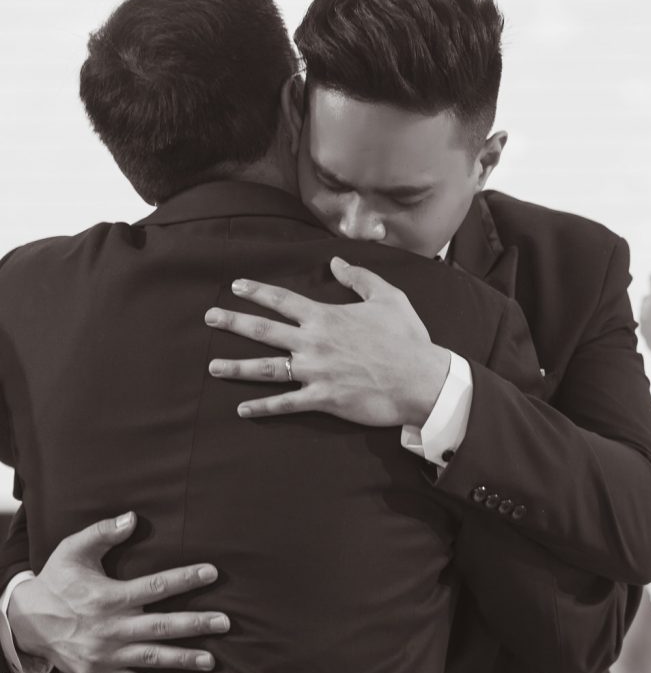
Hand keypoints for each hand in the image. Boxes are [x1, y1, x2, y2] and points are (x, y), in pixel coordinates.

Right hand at [9, 512, 228, 672]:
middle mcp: (109, 628)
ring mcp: (104, 655)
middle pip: (160, 626)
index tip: (212, 572)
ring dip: (183, 659)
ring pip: (151, 657)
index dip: (185, 578)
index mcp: (107, 597)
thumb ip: (102, 532)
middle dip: (195, 624)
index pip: (155, 586)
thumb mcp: (72, 550)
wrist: (24, 622)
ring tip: (212, 660)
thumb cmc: (56, 582)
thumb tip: (132, 518)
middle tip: (226, 622)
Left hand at [206, 257, 450, 426]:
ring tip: (212, 366)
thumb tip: (336, 263)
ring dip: (236, 367)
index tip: (236, 286)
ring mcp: (315, 372)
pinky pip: (285, 403)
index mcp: (326, 316)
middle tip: (208, 318)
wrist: (419, 379)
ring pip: (266, 368)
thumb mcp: (388, 298)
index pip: (282, 300)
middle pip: (263, 331)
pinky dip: (262, 408)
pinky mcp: (322, 398)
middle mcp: (313, 342)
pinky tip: (242, 409)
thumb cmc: (407, 339)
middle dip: (232, 322)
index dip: (257, 291)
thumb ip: (359, 278)